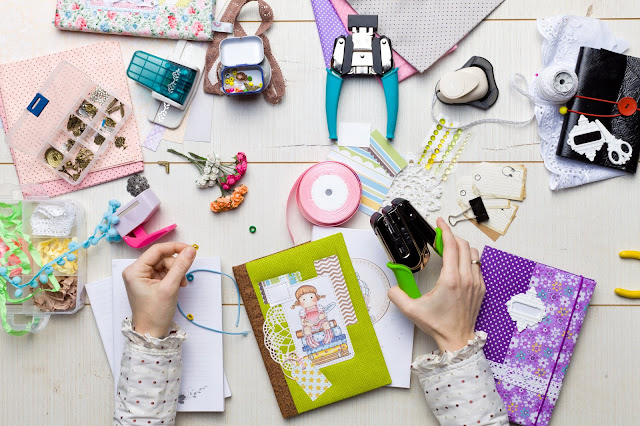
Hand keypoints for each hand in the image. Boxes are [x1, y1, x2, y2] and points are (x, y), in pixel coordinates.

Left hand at [122, 242, 196, 337]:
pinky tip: (177, 285)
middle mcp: (136, 272)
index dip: (174, 248)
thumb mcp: (170, 288)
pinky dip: (173, 277)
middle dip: (175, 265)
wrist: (151, 333)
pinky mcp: (148, 283)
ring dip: (175, 272)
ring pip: (164, 265)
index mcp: (135, 271)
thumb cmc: (155, 314)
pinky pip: (163, 273)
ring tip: (181, 284)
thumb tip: (190, 250)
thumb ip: (180, 267)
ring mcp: (141, 278)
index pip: (156, 250)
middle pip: (161, 258)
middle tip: (184, 276)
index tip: (190, 249)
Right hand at [388, 217, 484, 352]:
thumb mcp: (412, 310)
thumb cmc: (438, 326)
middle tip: (440, 236)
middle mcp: (466, 278)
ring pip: (473, 254)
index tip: (439, 222)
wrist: (457, 340)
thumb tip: (391, 287)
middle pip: (463, 245)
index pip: (451, 246)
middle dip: (452, 237)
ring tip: (450, 249)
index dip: (445, 230)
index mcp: (451, 280)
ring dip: (462, 247)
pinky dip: (468, 260)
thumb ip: (397, 296)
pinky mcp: (480, 289)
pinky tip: (458, 265)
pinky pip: (477, 267)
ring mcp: (476, 283)